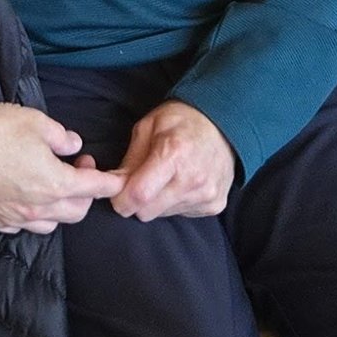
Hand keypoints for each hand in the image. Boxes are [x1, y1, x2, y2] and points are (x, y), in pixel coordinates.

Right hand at [0, 82, 122, 234]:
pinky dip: (31, 217)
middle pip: (76, 212)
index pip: (94, 188)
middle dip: (86, 195)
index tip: (119, 180)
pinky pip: (20, 227)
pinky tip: (24, 201)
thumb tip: (73, 145)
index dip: (110, 183)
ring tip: (53, 187)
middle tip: (79, 169)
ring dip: (60, 209)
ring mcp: (13, 218)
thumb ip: (62, 137)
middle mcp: (38, 208)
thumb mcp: (37, 122)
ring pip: (50, 225)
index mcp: (55, 183)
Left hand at [110, 100, 236, 220]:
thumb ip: (129, 159)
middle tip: (140, 183)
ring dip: (157, 201)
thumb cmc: (181, 121)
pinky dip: (175, 203)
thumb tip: (113, 187)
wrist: (224, 123)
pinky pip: (182, 214)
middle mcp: (192, 180)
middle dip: (136, 202)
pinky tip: (182, 183)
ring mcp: (206, 195)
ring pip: (163, 215)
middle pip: (148, 212)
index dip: (121, 200)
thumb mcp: (147, 127)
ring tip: (166, 178)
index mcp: (172, 155)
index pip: (139, 195)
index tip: (117, 194)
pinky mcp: (214, 205)